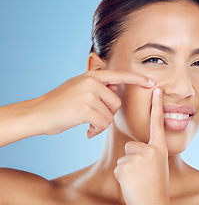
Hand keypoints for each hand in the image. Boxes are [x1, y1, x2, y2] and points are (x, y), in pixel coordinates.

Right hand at [33, 70, 153, 136]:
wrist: (39, 113)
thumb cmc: (60, 103)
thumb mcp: (78, 86)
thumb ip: (97, 85)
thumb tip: (115, 86)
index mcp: (91, 75)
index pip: (120, 74)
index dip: (137, 78)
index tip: (151, 81)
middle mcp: (92, 82)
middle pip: (116, 102)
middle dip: (108, 113)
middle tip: (94, 118)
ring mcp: (89, 94)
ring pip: (110, 114)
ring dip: (101, 123)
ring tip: (88, 123)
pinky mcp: (85, 108)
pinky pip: (103, 123)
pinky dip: (97, 130)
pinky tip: (87, 131)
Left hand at [114, 88, 169, 204]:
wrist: (152, 204)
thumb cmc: (155, 185)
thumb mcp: (158, 165)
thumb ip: (149, 152)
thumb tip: (132, 147)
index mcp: (160, 149)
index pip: (158, 123)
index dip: (157, 106)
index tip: (156, 89)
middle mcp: (151, 150)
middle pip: (131, 144)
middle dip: (132, 158)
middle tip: (142, 173)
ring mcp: (138, 158)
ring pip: (124, 156)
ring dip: (128, 168)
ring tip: (138, 179)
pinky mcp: (125, 167)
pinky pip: (118, 166)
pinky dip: (122, 176)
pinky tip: (131, 183)